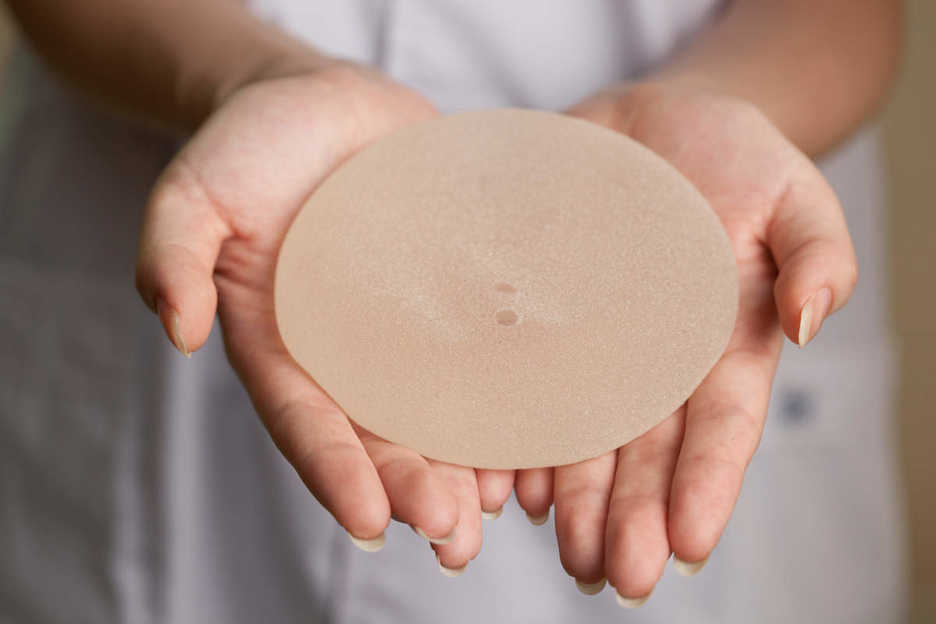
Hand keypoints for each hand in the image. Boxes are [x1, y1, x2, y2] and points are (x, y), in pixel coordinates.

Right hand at [135, 62, 513, 569]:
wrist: (324, 107)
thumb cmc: (251, 149)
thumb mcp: (196, 194)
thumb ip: (173, 255)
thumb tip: (175, 328)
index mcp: (284, 346)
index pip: (307, 423)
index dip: (336, 474)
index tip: (371, 522)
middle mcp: (350, 351)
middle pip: (381, 435)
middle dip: (414, 488)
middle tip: (450, 533)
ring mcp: (407, 326)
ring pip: (440, 410)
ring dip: (469, 466)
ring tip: (500, 512)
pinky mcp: (454, 292)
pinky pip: (485, 350)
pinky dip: (511, 394)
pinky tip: (540, 432)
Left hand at [515, 83, 856, 602]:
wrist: (650, 128)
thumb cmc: (733, 159)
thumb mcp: (792, 195)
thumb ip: (815, 256)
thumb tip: (809, 324)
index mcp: (721, 348)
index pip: (719, 428)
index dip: (707, 485)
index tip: (692, 544)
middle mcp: (653, 364)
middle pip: (642, 453)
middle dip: (630, 517)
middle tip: (614, 574)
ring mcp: (593, 347)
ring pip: (580, 437)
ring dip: (570, 499)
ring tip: (561, 549)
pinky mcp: (538, 321)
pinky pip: (521, 387)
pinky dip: (510, 437)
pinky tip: (501, 483)